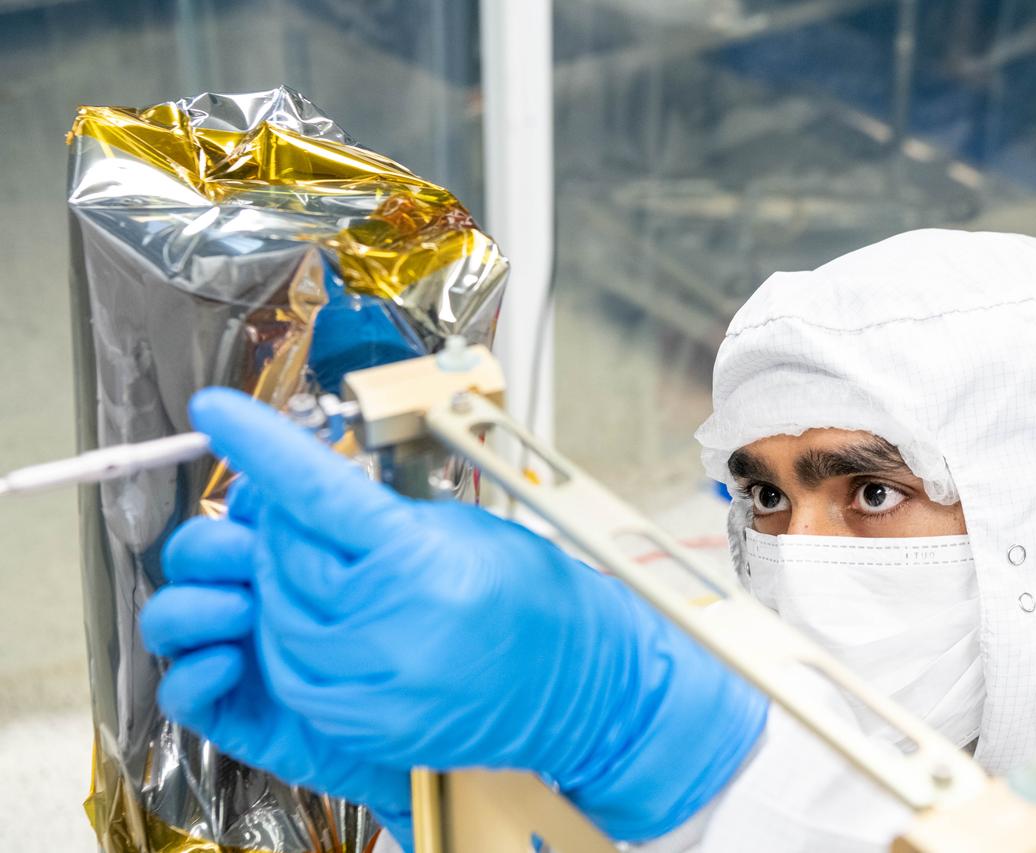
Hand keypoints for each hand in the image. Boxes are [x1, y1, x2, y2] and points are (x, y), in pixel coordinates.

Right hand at [140, 489, 414, 839]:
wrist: (432, 724)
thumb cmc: (413, 638)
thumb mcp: (396, 568)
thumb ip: (354, 527)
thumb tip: (311, 492)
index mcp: (281, 554)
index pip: (235, 512)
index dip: (237, 501)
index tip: (258, 497)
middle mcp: (246, 595)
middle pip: (190, 556)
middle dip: (209, 547)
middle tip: (251, 554)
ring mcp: (231, 650)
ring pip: (168, 617)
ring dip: (193, 606)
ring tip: (243, 608)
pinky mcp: (229, 710)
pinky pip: (179, 693)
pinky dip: (192, 676)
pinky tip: (229, 665)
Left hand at [146, 388, 766, 842]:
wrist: (578, 684)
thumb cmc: (536, 597)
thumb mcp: (462, 529)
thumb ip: (382, 513)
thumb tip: (311, 492)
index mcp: (417, 561)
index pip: (314, 491)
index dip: (258, 445)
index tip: (218, 412)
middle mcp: (388, 624)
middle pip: (283, 553)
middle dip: (282, 522)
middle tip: (304, 508)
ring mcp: (374, 681)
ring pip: (276, 613)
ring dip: (284, 580)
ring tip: (325, 564)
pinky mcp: (366, 721)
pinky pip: (291, 672)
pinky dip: (290, 636)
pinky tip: (320, 615)